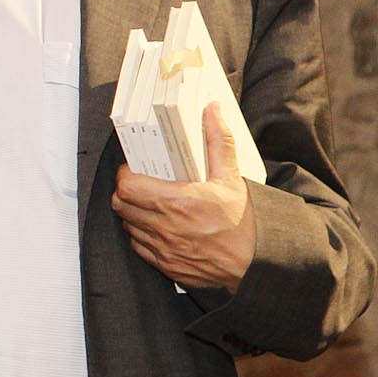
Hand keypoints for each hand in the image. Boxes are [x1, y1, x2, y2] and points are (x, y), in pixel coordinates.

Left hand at [112, 102, 255, 291]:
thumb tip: (211, 111)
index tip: (134, 170)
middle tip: (138, 184)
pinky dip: (141, 234)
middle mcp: (165, 228)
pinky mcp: (165, 266)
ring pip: (127, 225)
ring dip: (132, 213)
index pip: (127, 186)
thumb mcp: (231, 178)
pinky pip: (138, 247)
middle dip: (125, 192)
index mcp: (177, 203)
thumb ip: (217, 142)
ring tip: (148, 204)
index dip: (125, 175)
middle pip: (120, 205)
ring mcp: (163, 249)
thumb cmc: (244, 224)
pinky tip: (156, 226)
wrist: (257, 264)